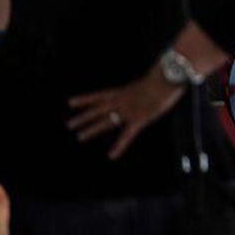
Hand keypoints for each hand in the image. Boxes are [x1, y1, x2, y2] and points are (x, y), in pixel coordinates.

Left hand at [68, 66, 184, 160]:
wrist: (166, 78)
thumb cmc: (162, 77)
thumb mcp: (147, 81)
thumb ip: (142, 88)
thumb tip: (148, 88)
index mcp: (121, 91)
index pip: (98, 96)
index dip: (84, 100)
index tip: (70, 103)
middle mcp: (120, 102)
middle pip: (97, 111)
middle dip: (83, 118)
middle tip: (69, 125)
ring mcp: (127, 111)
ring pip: (105, 122)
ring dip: (91, 129)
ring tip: (79, 136)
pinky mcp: (138, 120)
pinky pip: (126, 136)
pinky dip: (119, 147)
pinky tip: (111, 156)